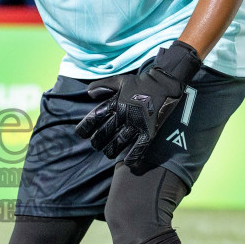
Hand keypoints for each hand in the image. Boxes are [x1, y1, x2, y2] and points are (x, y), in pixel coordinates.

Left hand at [73, 41, 202, 170]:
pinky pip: (140, 146)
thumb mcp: (119, 80)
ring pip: (119, 142)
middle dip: (97, 141)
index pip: (95, 117)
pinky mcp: (149, 130)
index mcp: (115, 103)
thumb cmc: (140, 82)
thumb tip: (88, 93)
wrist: (163, 82)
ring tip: (108, 153)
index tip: (80, 134)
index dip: (85, 127)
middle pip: (105, 133)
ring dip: (111, 150)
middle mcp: (124, 114)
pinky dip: (133, 156)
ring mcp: (137, 123)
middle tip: (95, 145)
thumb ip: (102, 85)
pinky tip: (128, 163)